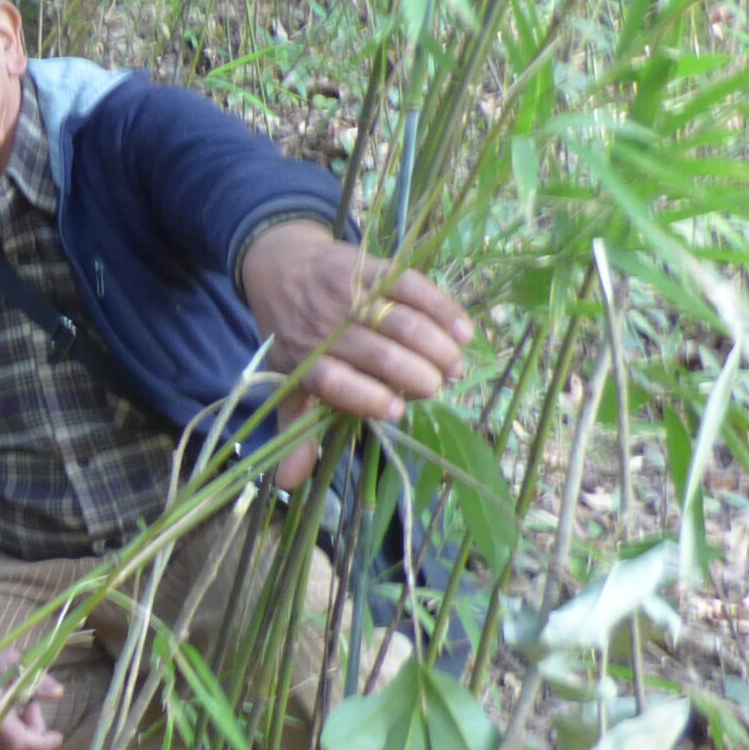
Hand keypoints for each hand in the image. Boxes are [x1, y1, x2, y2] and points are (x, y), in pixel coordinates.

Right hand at [0, 593, 65, 749]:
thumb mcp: (11, 661)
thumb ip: (35, 679)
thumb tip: (58, 693)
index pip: (19, 742)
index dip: (42, 743)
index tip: (58, 735)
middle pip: (13, 749)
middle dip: (31, 734)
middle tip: (33, 706)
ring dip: (19, 735)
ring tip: (19, 707)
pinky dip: (5, 736)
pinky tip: (5, 714)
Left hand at [237, 219, 473, 486]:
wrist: (283, 265)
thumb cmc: (293, 335)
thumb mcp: (288, 382)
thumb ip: (296, 432)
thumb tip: (289, 483)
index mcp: (304, 361)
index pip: (334, 382)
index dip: (366, 398)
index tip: (396, 411)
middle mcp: (325, 328)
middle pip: (378, 354)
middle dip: (415, 375)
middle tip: (435, 386)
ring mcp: (349, 294)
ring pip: (401, 321)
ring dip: (436, 346)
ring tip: (455, 366)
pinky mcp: (372, 268)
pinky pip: (413, 287)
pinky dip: (444, 310)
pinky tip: (465, 332)